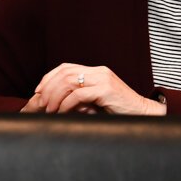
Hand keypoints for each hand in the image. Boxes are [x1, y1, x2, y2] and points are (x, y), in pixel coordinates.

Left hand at [22, 63, 166, 115]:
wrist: (142, 112)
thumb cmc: (119, 109)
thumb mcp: (96, 100)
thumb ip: (80, 96)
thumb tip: (56, 102)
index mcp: (96, 71)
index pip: (66, 67)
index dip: (49, 78)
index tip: (38, 91)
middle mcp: (99, 71)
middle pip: (65, 73)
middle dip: (48, 88)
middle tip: (40, 103)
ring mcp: (103, 79)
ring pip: (69, 82)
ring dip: (54, 96)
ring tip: (49, 109)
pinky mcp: (106, 90)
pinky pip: (78, 95)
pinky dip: (66, 104)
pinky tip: (61, 112)